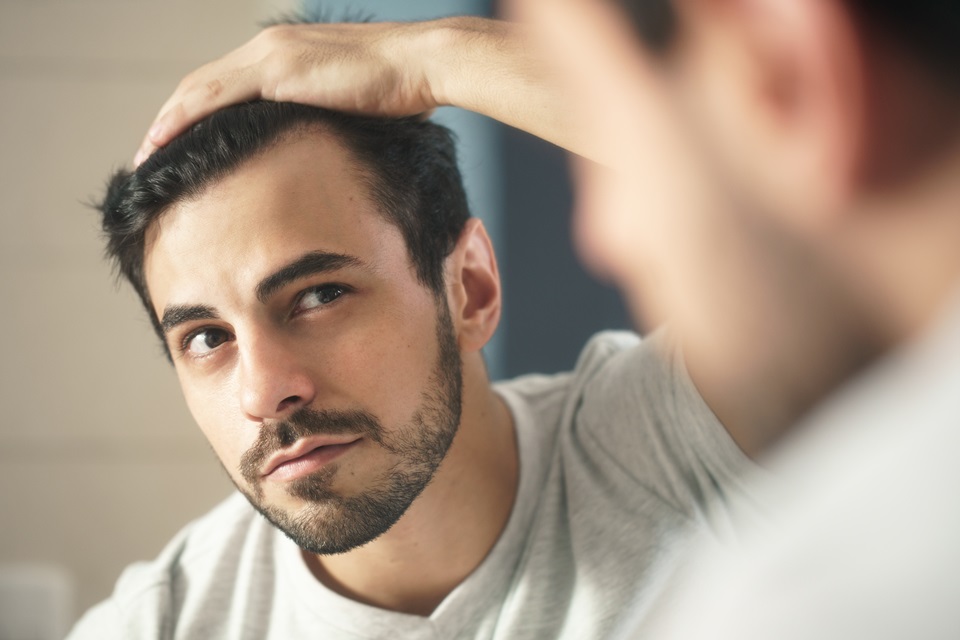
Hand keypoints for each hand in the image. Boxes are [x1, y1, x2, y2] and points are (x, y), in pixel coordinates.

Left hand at [135, 20, 443, 164]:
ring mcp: (271, 56)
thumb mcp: (355, 109)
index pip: (226, 85)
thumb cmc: (402, 90)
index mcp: (286, 55)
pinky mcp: (277, 71)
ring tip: (147, 154)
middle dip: (172, 119)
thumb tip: (322, 152)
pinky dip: (183, 119)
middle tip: (150, 153)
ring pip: (199, 89)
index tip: (181, 144)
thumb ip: (328, 121)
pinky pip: (214, 98)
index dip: (197, 114)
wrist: (422, 65)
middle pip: (203, 85)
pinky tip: (164, 141)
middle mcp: (270, 47)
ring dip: (167, 122)